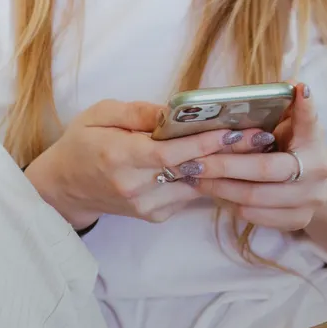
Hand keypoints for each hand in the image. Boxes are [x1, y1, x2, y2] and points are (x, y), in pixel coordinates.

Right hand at [25, 100, 266, 227]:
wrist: (65, 189)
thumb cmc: (80, 145)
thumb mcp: (98, 114)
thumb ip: (136, 113)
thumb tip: (172, 111)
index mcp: (118, 159)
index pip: (169, 155)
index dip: (203, 144)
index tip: (233, 129)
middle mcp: (134, 187)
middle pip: (189, 171)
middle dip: (227, 154)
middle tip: (261, 137)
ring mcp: (146, 206)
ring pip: (194, 186)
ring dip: (222, 168)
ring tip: (252, 147)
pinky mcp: (154, 216)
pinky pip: (188, 195)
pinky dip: (205, 178)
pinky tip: (223, 163)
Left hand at [185, 84, 326, 231]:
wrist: (312, 184)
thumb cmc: (290, 147)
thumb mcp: (290, 125)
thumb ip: (287, 108)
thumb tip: (292, 84)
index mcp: (315, 142)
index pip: (309, 121)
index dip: (305, 107)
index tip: (299, 88)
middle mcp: (317, 172)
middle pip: (264, 170)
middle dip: (223, 166)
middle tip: (192, 162)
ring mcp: (310, 200)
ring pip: (254, 198)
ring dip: (219, 188)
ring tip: (194, 178)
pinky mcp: (298, 221)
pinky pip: (254, 215)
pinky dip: (229, 204)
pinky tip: (213, 192)